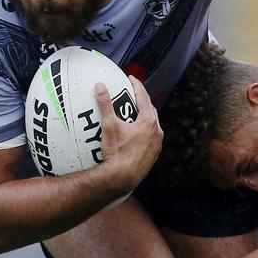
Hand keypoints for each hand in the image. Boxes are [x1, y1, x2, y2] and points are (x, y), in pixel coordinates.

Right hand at [95, 76, 163, 191]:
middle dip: (143, 100)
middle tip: (133, 94)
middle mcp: (157, 132)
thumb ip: (105, 104)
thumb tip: (100, 85)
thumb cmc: (116, 152)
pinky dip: (145, 131)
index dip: (137, 85)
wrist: (122, 178)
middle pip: (151, 110)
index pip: (144, 97)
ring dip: (145, 116)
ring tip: (135, 113)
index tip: (130, 78)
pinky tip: (136, 134)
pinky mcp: (154, 155)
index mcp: (148, 122)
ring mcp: (157, 144)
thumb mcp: (109, 126)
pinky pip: (151, 138)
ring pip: (153, 125)